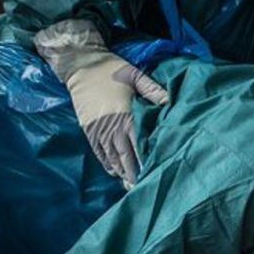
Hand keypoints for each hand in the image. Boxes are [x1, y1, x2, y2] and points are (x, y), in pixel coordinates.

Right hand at [35, 20, 168, 188]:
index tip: (157, 172)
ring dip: (122, 172)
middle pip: (125, 157)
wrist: (80, 66)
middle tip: (144, 187)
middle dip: (135, 173)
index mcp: (126, 115)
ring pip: (112, 158)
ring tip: (132, 184)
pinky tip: (116, 172)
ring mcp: (98, 130)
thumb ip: (154, 91)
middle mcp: (112, 127)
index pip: (139, 144)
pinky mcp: (89, 130)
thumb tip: (172, 102)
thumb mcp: (136, 76)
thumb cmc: (111, 69)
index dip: (147, 160)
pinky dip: (107, 164)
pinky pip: (99, 152)